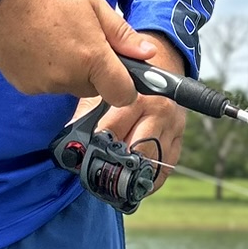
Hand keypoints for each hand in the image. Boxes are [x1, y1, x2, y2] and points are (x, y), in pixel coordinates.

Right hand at [0, 0, 153, 107]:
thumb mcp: (93, 4)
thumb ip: (121, 34)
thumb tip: (148, 53)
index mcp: (92, 58)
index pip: (122, 95)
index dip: (126, 86)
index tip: (121, 71)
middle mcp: (69, 78)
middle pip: (94, 89)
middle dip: (93, 71)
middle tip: (80, 39)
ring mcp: (45, 85)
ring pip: (69, 86)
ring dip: (68, 70)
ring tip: (54, 38)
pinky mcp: (25, 86)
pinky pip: (46, 85)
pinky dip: (46, 71)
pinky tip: (36, 46)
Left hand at [74, 33, 187, 190]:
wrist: (160, 65)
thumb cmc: (126, 78)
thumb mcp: (104, 87)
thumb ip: (86, 112)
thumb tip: (68, 140)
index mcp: (137, 96)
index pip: (113, 130)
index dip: (97, 145)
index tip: (85, 157)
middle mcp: (158, 111)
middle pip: (136, 149)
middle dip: (117, 163)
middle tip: (100, 173)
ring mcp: (172, 126)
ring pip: (153, 161)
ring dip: (134, 174)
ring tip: (117, 182)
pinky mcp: (179, 137)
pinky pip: (167, 166)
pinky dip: (151, 179)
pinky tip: (137, 183)